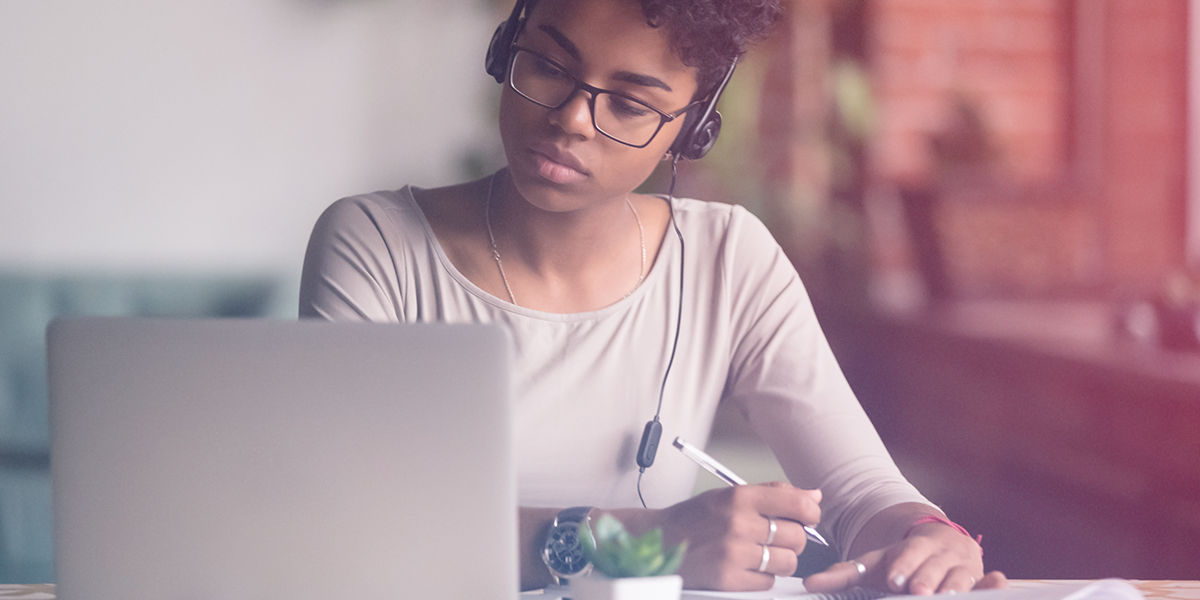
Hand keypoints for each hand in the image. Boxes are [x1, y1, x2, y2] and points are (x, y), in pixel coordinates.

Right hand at [625, 482, 821, 590]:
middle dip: (792, 539)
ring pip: (787, 562)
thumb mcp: (729, 495)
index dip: (810, 512)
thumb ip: (773, 493)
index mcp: (739, 497)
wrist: (656, 541)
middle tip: (776, 538)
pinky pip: (768, 582)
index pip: (796, 503)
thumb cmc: (694, 518)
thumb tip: (814, 496)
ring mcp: (733, 553)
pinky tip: (745, 567)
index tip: (808, 517)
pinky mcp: (728, 579)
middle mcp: (737, 523)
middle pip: (796, 536)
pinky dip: (762, 577)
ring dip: (779, 560)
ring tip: (760, 554)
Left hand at [804, 522, 1006, 594]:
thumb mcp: (874, 564)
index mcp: (913, 548)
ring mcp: (961, 568)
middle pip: (934, 568)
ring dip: (957, 586)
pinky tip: (998, 582)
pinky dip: (993, 583)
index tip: (896, 579)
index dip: (904, 565)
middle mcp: (940, 555)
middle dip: (928, 579)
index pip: (908, 555)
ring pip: (961, 577)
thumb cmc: (902, 561)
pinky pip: (987, 583)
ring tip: (949, 596)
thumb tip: (809, 584)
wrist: (938, 544)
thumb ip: (843, 574)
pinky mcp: (979, 580)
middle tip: (919, 591)